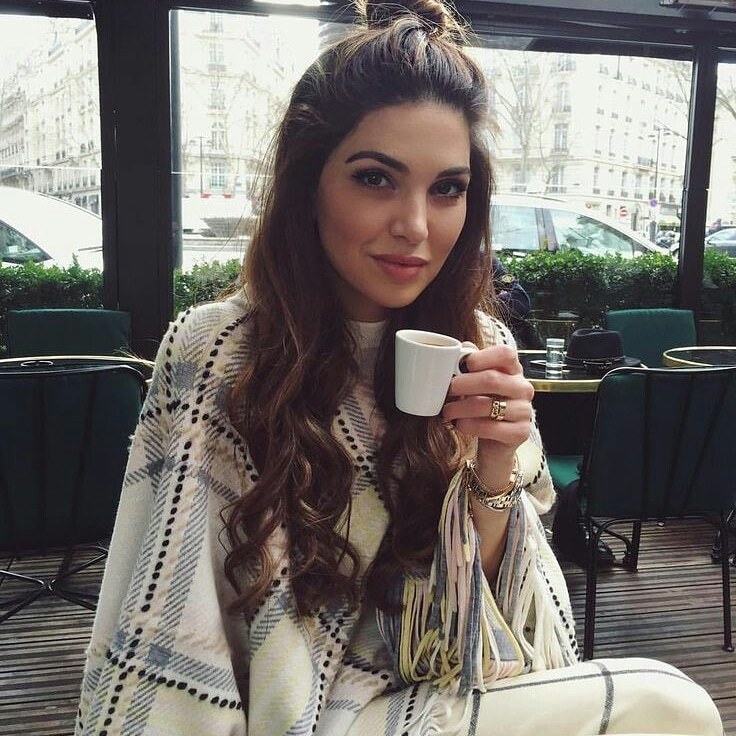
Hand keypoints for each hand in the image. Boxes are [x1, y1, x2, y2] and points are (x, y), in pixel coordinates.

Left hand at [441, 344, 533, 487]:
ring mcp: (524, 411)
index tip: (464, 364)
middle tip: (448, 389)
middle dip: (464, 384)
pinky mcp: (520, 433)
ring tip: (447, 411)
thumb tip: (460, 349)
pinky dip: (470, 426)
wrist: (493, 440)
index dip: (483, 357)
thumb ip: (470, 365)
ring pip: (488, 405)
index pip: (506, 354)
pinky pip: (492, 428)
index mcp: (513, 370)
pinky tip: (459, 425)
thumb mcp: (476, 383)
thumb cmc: (483, 404)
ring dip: (461, 408)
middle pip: (492, 379)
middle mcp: (522, 388)